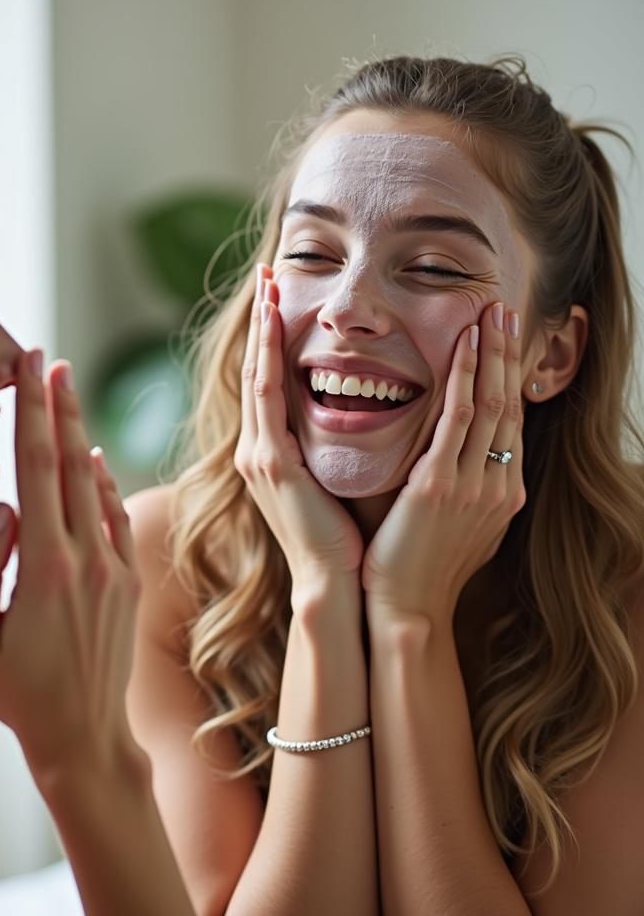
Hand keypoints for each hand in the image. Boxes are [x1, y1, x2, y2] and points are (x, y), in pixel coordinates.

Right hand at [0, 351, 141, 778]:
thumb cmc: (20, 693)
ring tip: (68, 395)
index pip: (37, 470)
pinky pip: (117, 517)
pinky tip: (94, 459)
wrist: (85, 736)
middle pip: (72, 462)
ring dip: (82, 435)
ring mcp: (114, 567)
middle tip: (50, 362)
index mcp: (43, 566)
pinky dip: (105, 483)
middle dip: (60, 406)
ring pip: (97, 484)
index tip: (31, 371)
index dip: (34, 413)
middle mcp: (85, 557)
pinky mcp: (130, 581)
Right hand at [234, 265, 363, 611]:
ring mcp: (257, 454)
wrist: (338, 585)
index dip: (271, 339)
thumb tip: (372, 410)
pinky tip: (273, 322)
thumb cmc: (349, 539)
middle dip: (260, 319)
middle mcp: (256, 449)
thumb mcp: (337, 482)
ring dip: (261, 326)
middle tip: (266, 271)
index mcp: (273, 453)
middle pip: (255, 368)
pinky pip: (267, 395)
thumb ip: (340, 448)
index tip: (279, 298)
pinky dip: (268, 354)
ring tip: (267, 284)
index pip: (270, 382)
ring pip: (255, 374)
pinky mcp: (269, 463)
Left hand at [362, 302, 526, 625]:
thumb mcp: (456, 524)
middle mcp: (498, 484)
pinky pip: (458, 420)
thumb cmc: (418, 567)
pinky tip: (464, 346)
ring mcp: (474, 484)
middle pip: (510, 403)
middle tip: (505, 309)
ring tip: (491, 312)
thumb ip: (461, 488)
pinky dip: (464, 379)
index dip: (509, 376)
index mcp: (503, 492)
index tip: (505, 339)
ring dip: (491, 353)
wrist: (407, 609)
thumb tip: (457, 461)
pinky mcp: (441, 486)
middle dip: (509, 353)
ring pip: (491, 403)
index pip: (511, 421)